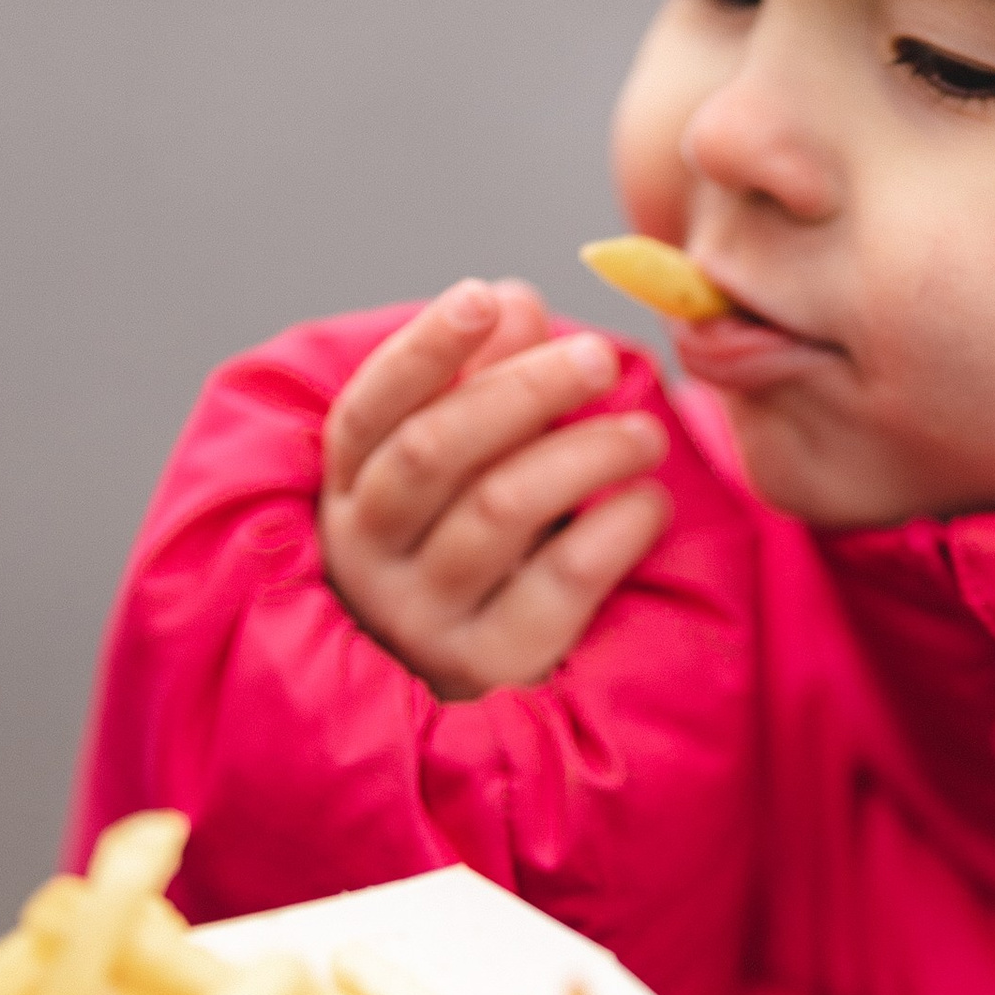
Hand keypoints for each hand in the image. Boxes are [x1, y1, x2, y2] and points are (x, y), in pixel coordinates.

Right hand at [320, 279, 671, 699]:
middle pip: (435, 451)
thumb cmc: (472, 555)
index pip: (368, 412)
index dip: (423, 349)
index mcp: (345, 494)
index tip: (483, 297)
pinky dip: (614, 530)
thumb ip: (484, 381)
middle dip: (523, 390)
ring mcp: (423, 619)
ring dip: (584, 453)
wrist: (473, 697)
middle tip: (598, 356)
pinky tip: (649, 503)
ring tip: (646, 434)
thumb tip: (515, 301)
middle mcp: (368, 557)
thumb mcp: (465, 470)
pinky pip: (560, 582)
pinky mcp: (491, 667)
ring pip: (500, 509)